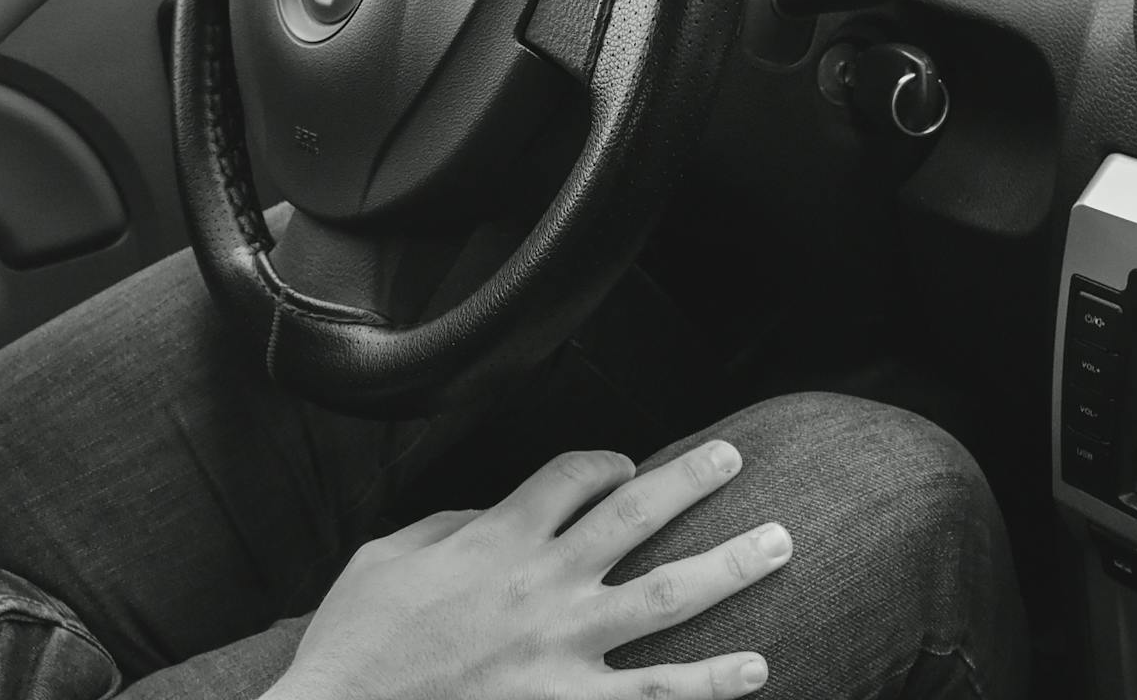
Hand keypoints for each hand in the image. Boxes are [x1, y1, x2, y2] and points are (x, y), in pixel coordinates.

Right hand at [268, 440, 791, 699]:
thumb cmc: (355, 645)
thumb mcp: (385, 557)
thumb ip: (448, 527)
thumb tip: (489, 515)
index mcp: (496, 538)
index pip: (571, 475)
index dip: (602, 461)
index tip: (621, 466)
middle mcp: (541, 584)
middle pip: (634, 515)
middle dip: (691, 481)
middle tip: (732, 459)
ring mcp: (562, 649)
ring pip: (666, 597)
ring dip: (729, 567)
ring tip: (781, 546)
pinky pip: (653, 695)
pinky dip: (709, 685)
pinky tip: (756, 670)